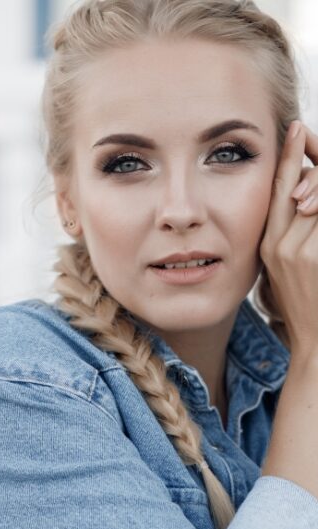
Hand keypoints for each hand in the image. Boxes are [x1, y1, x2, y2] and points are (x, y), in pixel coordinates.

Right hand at [259, 121, 317, 356]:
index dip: (290, 157)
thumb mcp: (287, 270)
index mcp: (269, 244)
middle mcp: (280, 244)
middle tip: (316, 144)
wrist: (316, 345)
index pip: (279, 190)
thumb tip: (303, 203)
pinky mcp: (315, 258)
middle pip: (305, 186)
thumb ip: (291, 236)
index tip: (297, 128)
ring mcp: (298, 251)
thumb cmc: (307, 309)